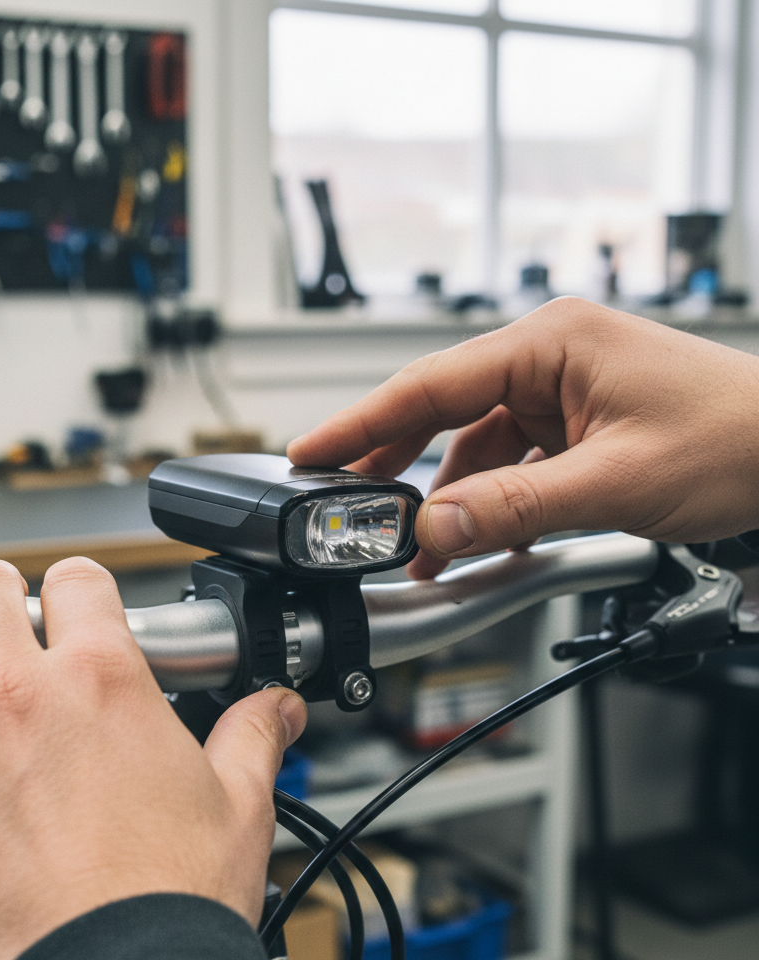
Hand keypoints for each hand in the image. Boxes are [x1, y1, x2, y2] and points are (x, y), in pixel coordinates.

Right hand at [288, 297, 758, 577]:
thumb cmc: (736, 439)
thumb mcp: (616, 482)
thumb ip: (516, 508)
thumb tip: (436, 527)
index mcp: (549, 344)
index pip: (427, 384)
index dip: (360, 423)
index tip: (310, 451)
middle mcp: (548, 358)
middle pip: (441, 410)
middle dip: (392, 462)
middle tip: (343, 501)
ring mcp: (563, 389)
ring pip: (476, 443)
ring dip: (450, 497)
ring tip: (420, 548)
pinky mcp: (578, 422)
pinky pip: (514, 461)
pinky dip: (494, 502)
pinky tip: (483, 538)